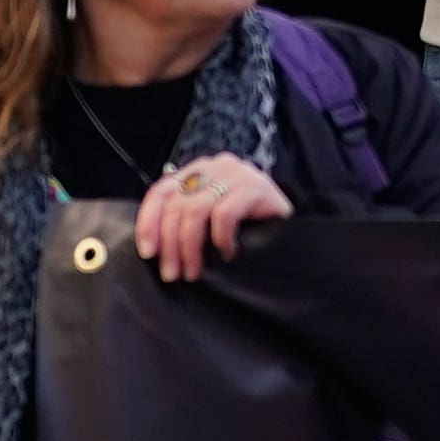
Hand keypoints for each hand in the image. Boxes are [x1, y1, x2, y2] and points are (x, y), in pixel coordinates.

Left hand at [133, 151, 294, 282]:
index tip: (148, 252)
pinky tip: (227, 254)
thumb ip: (183, 218)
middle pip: (176, 205)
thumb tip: (152, 244)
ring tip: (194, 271)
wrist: (291, 227)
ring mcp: (237, 174)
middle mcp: (215, 166)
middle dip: (170, 245)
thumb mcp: (208, 218)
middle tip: (173, 274)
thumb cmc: (246, 226)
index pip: (161, 191)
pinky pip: (224, 215)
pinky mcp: (257, 187)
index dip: (149, 222)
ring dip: (189, 248)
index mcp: (198, 170)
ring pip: (195, 212)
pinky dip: (220, 240)